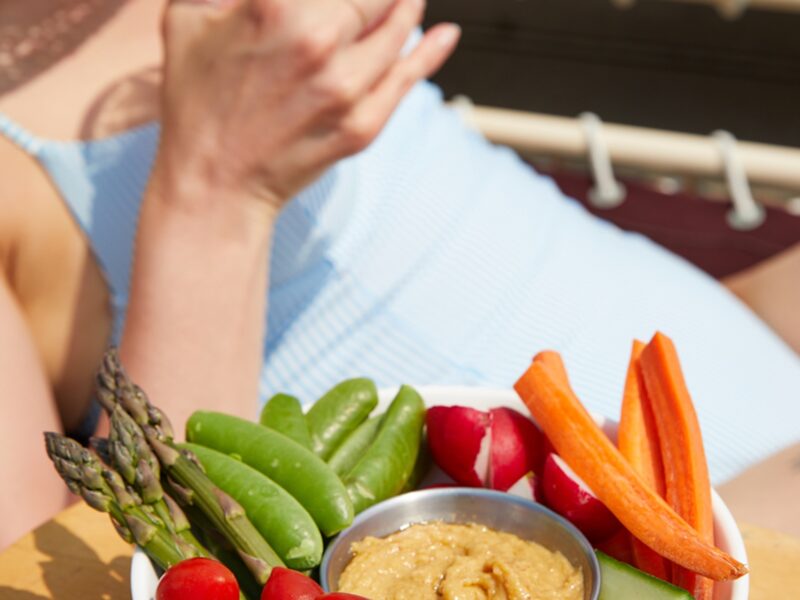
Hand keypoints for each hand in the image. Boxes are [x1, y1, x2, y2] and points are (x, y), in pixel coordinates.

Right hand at [156, 0, 459, 211]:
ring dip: (405, 6)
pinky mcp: (363, 125)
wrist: (213, 184)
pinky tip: (445, 34)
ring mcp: (348, 89)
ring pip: (396, 29)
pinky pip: (406, 79)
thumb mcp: (187, 17)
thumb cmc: (194, 100)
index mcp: (277, 9)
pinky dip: (429, 51)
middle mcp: (321, 44)